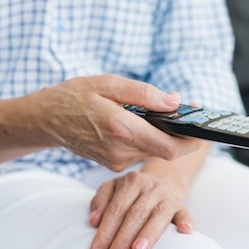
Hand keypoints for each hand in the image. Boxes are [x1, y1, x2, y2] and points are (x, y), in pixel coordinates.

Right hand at [30, 74, 199, 170]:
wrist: (45, 119)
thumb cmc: (76, 96)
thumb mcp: (109, 84)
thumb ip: (145, 94)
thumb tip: (176, 102)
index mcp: (121, 128)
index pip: (169, 147)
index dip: (191, 141)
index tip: (204, 130)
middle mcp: (120, 151)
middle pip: (164, 149)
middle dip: (180, 133)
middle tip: (187, 110)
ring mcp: (115, 161)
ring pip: (152, 150)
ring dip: (161, 134)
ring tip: (159, 111)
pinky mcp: (113, 164)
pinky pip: (139, 151)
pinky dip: (146, 138)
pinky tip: (139, 122)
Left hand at [87, 168, 193, 248]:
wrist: (163, 181)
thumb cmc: (132, 192)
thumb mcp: (113, 188)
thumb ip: (100, 201)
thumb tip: (93, 221)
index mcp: (131, 181)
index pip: (116, 210)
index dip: (104, 234)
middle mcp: (151, 187)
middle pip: (135, 214)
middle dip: (122, 241)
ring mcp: (168, 196)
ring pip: (159, 214)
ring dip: (149, 233)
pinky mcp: (182, 206)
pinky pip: (185, 213)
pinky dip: (185, 221)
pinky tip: (184, 232)